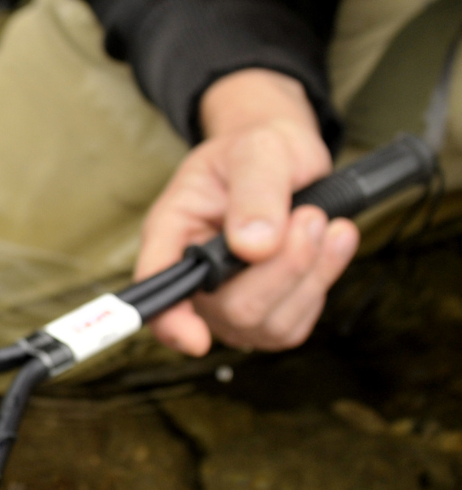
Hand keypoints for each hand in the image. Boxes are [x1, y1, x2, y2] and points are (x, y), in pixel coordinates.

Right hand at [134, 69, 356, 354]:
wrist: (281, 156)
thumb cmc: (256, 150)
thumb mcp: (257, 150)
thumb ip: (255, 193)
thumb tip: (255, 246)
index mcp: (172, 232)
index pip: (158, 286)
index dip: (171, 321)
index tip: (196, 339)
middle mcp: (195, 275)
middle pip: (232, 310)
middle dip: (283, 268)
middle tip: (308, 217)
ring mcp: (229, 301)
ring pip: (268, 323)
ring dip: (310, 274)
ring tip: (323, 222)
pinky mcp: (268, 312)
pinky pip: (296, 323)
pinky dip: (323, 281)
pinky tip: (331, 243)